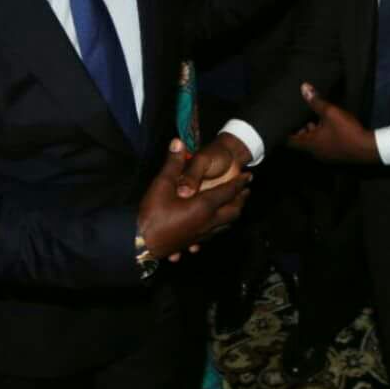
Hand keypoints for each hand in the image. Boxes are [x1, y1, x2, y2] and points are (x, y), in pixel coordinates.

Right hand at [138, 139, 250, 259]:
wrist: (140, 245)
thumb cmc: (152, 213)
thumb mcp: (162, 184)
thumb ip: (173, 163)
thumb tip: (178, 142)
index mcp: (204, 206)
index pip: (227, 192)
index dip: (239, 183)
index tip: (249, 176)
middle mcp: (207, 222)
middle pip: (232, 212)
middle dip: (240, 200)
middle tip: (246, 191)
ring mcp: (201, 236)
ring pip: (224, 226)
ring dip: (232, 215)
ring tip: (234, 208)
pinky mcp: (191, 244)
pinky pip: (211, 237)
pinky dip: (217, 230)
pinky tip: (212, 230)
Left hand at [287, 83, 377, 163]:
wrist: (368, 148)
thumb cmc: (346, 131)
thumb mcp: (330, 112)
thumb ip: (316, 101)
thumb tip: (303, 87)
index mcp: (310, 144)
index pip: (289, 140)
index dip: (285, 130)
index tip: (284, 120)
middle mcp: (315, 152)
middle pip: (301, 141)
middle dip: (299, 128)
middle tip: (298, 115)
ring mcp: (325, 155)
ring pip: (312, 142)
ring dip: (311, 131)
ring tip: (311, 117)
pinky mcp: (335, 154)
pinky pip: (322, 144)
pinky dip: (321, 135)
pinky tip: (326, 125)